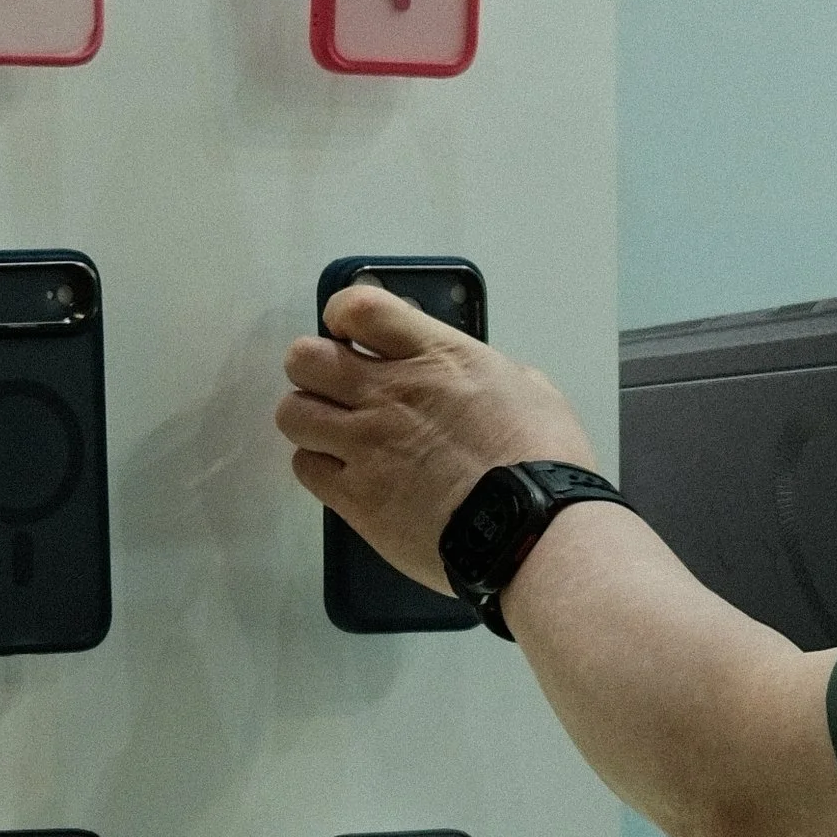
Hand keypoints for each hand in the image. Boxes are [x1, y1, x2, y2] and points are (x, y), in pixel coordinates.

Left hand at [275, 285, 598, 592]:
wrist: (531, 529)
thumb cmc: (544, 462)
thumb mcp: (534, 392)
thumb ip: (499, 375)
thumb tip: (495, 379)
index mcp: (435, 356)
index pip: (358, 307)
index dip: (342, 316)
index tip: (352, 335)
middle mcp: (389, 392)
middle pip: (305, 358)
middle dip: (315, 370)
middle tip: (339, 389)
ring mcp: (366, 445)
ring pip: (292, 413)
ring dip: (310, 419)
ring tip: (336, 434)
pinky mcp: (356, 497)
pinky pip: (306, 467)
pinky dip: (319, 467)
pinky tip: (346, 475)